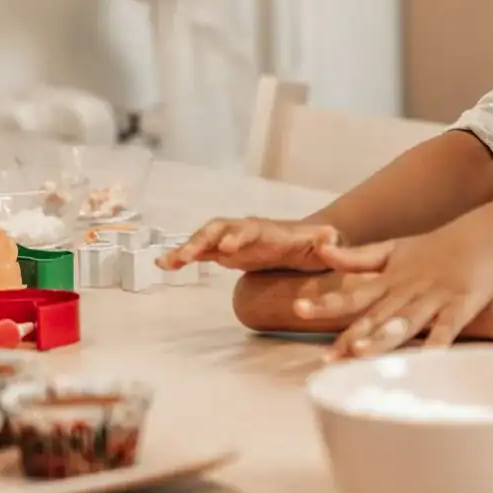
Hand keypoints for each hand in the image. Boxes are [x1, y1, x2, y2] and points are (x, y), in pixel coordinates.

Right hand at [157, 218, 342, 271]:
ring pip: (206, 238)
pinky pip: (201, 252)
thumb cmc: (317, 246)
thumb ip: (326, 242)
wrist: (308, 243)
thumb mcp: (326, 245)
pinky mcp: (225, 252)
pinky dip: (183, 256)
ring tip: (167, 262)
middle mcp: (247, 231)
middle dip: (204, 240)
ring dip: (187, 248)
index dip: (239, 237)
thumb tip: (329, 236)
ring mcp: (234, 240)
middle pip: (221, 228)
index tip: (227, 248)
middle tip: (188, 256)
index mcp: (270, 231)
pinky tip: (164, 264)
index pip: (252, 230)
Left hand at [298, 225, 492, 359]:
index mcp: (390, 279)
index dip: (327, 302)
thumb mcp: (393, 249)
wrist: (486, 234)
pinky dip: (438, 342)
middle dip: (351, 335)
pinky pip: (449, 327)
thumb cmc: (437, 247)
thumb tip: (322, 251)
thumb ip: (358, 258)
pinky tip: (428, 359)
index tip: (299, 308)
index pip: (353, 294)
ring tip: (363, 353)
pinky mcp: (462, 303)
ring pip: (406, 321)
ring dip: (384, 337)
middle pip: (376, 315)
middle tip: (327, 356)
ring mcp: (435, 296)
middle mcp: (408, 289)